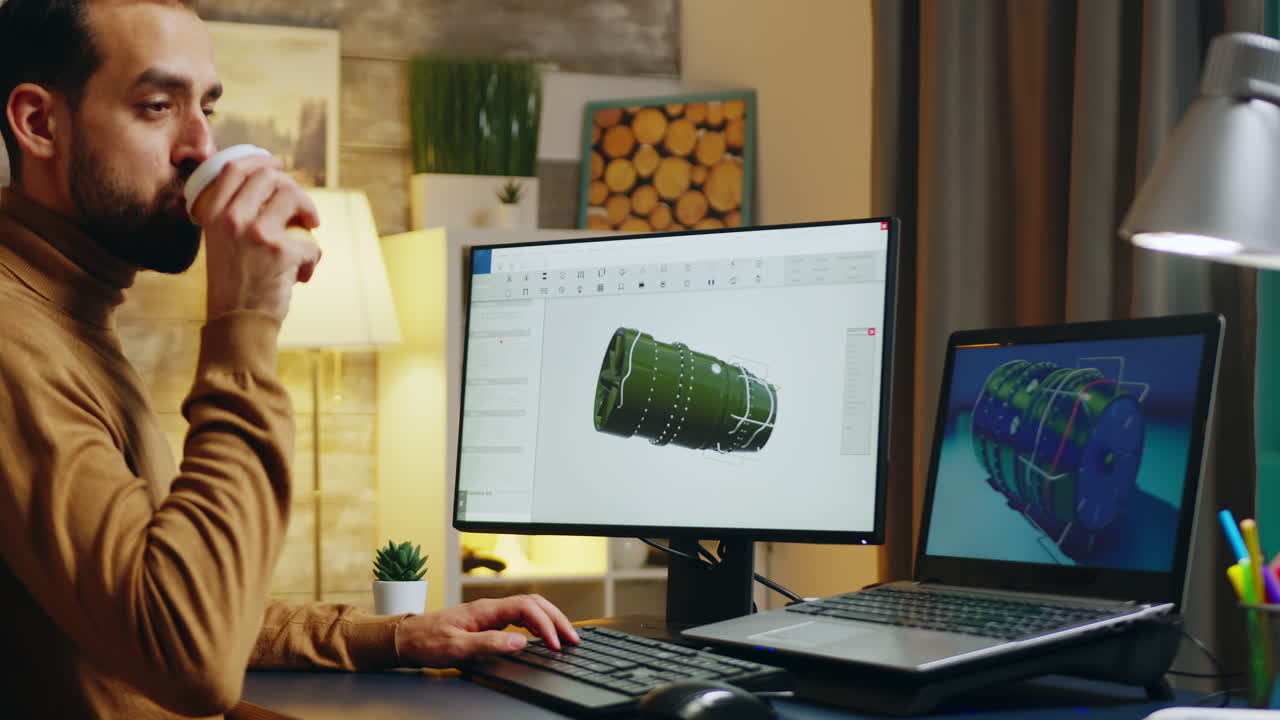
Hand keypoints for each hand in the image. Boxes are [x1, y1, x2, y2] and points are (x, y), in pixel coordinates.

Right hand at [190, 153, 321, 320]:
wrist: (237, 322)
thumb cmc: (233, 286)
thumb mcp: (220, 244)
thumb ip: (233, 219)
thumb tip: (267, 195)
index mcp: (213, 214)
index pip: (234, 169)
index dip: (260, 160)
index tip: (277, 165)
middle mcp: (231, 218)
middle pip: (269, 176)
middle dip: (293, 187)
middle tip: (302, 207)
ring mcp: (256, 232)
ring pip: (292, 196)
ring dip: (309, 211)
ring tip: (311, 230)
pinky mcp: (280, 251)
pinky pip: (311, 244)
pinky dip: (313, 259)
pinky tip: (303, 275)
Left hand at [393, 594, 579, 667]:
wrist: (404, 638)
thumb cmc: (425, 641)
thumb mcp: (456, 647)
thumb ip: (489, 643)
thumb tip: (520, 642)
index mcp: (485, 609)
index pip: (527, 608)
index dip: (545, 625)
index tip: (555, 644)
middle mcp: (490, 607)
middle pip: (534, 603)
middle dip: (557, 618)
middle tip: (573, 638)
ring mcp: (489, 612)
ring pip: (529, 607)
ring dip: (549, 619)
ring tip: (564, 636)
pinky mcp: (486, 621)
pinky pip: (520, 616)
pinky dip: (537, 623)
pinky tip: (540, 635)